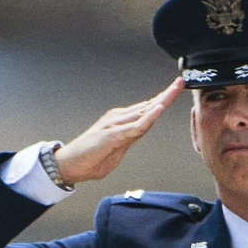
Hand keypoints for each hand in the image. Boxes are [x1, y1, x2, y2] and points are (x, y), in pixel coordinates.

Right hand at [52, 79, 182, 184]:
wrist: (67, 166)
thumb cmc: (88, 160)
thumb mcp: (116, 152)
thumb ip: (130, 140)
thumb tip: (140, 132)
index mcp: (120, 123)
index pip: (145, 110)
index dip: (161, 100)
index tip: (174, 90)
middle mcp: (118, 119)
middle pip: (148, 105)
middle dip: (166, 94)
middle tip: (180, 82)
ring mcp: (115, 125)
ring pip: (144, 111)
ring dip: (162, 99)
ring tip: (176, 87)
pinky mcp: (112, 134)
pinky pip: (135, 126)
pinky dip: (149, 117)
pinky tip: (160, 109)